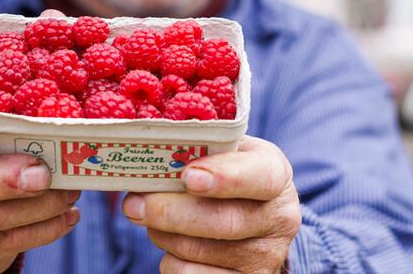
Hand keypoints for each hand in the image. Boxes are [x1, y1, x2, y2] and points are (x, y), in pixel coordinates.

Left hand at [122, 136, 299, 273]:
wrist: (254, 219)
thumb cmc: (229, 175)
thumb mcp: (226, 153)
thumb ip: (199, 150)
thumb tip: (148, 159)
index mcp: (275, 175)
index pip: (259, 176)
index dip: (225, 177)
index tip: (189, 176)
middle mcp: (278, 218)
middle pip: (223, 221)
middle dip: (170, 212)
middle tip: (133, 203)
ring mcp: (265, 257)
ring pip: (199, 251)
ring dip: (163, 234)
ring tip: (151, 219)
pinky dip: (171, 261)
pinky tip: (170, 244)